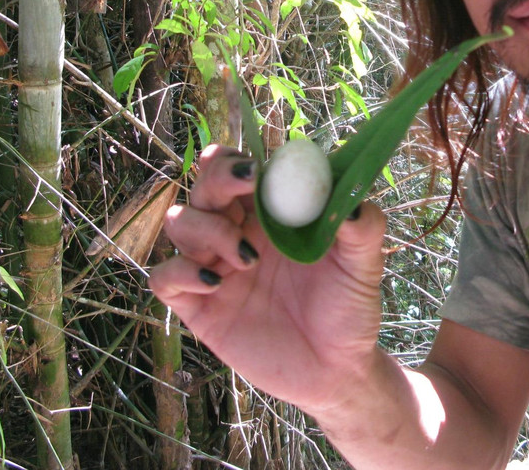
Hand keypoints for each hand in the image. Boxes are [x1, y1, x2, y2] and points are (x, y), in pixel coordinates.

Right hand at [148, 144, 386, 412]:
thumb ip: (363, 227)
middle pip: (204, 186)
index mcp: (270, 213)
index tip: (256, 168)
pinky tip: (215, 284)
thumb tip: (352, 199)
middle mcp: (237, 231)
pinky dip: (180, 271)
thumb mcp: (364, 265)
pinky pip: (164, 278)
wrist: (337, 369)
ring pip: (179, 222)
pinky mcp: (199, 306)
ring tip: (247, 259)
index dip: (236, 159)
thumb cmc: (348, 308)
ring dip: (206, 228)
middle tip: (246, 186)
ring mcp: (214, 266)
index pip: (237, 168)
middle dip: (217, 179)